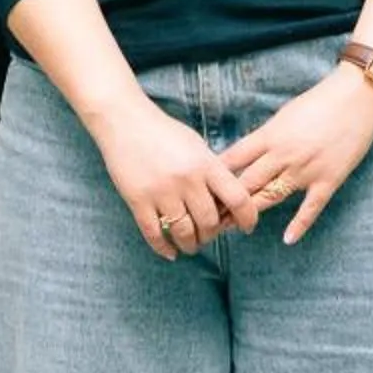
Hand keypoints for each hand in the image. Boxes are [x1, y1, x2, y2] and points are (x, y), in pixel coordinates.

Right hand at [90, 94, 258, 259]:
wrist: (124, 120)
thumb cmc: (164, 131)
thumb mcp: (196, 145)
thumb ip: (212, 171)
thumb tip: (229, 200)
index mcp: (205, 164)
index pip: (237, 198)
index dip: (247, 218)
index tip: (247, 227)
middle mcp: (186, 180)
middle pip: (209, 222)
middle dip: (211, 234)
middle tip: (208, 235)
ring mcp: (161, 191)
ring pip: (184, 233)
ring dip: (190, 244)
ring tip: (190, 244)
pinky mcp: (138, 200)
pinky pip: (154, 234)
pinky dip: (164, 248)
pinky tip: (170, 251)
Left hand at [223, 64, 372, 244]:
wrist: (357, 97)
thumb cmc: (320, 101)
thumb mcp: (285, 114)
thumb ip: (266, 136)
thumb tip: (246, 154)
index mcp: (271, 134)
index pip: (234, 159)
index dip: (215, 176)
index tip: (200, 189)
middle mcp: (284, 154)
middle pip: (247, 183)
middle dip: (226, 200)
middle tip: (208, 216)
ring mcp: (306, 169)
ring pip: (271, 197)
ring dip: (251, 213)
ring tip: (233, 227)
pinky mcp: (328, 180)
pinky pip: (310, 208)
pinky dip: (299, 225)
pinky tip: (288, 239)